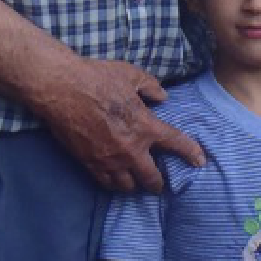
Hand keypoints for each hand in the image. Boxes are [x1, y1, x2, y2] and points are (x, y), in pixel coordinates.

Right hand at [35, 57, 204, 191]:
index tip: (200, 162)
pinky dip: (113, 184)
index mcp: (145, 126)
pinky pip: (106, 183)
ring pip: (127, 186)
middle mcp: (130, 150)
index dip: (191, 154)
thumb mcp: (131, 74)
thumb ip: (151, 87)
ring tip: (136, 182)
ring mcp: (109, 160)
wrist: (61, 89)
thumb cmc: (97, 78)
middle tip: (159, 183)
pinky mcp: (89, 163)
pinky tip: (115, 180)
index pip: (176, 144)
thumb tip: (162, 97)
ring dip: (135, 185)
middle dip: (158, 183)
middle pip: (151, 179)